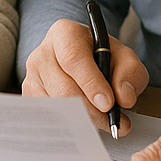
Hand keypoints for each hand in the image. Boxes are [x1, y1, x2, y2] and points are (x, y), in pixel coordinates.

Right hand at [21, 18, 148, 133]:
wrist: (86, 62)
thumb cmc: (104, 58)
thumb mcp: (125, 59)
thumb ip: (130, 74)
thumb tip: (124, 98)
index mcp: (65, 33)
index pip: (73, 58)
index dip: (91, 83)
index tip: (109, 104)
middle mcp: (42, 53)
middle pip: (63, 88)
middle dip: (91, 110)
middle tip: (113, 121)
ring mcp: (32, 76)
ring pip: (55, 106)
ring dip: (83, 120)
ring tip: (105, 122)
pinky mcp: (30, 97)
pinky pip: (48, 118)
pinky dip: (70, 126)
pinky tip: (87, 124)